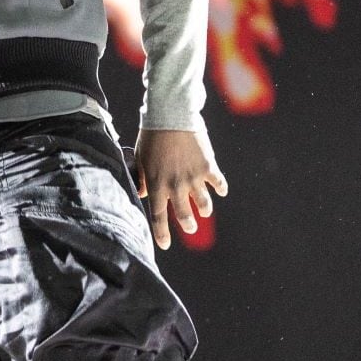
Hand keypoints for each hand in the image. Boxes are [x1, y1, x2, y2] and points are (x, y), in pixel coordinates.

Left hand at [135, 128, 228, 249]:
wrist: (171, 115)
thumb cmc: (151, 136)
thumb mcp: (140, 157)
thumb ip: (142, 178)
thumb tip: (144, 193)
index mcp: (157, 184)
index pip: (158, 215)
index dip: (161, 233)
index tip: (164, 245)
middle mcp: (176, 185)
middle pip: (184, 214)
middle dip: (188, 224)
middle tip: (190, 227)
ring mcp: (193, 177)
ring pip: (204, 203)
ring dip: (205, 209)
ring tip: (205, 211)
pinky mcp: (208, 166)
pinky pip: (218, 183)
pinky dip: (220, 188)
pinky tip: (221, 191)